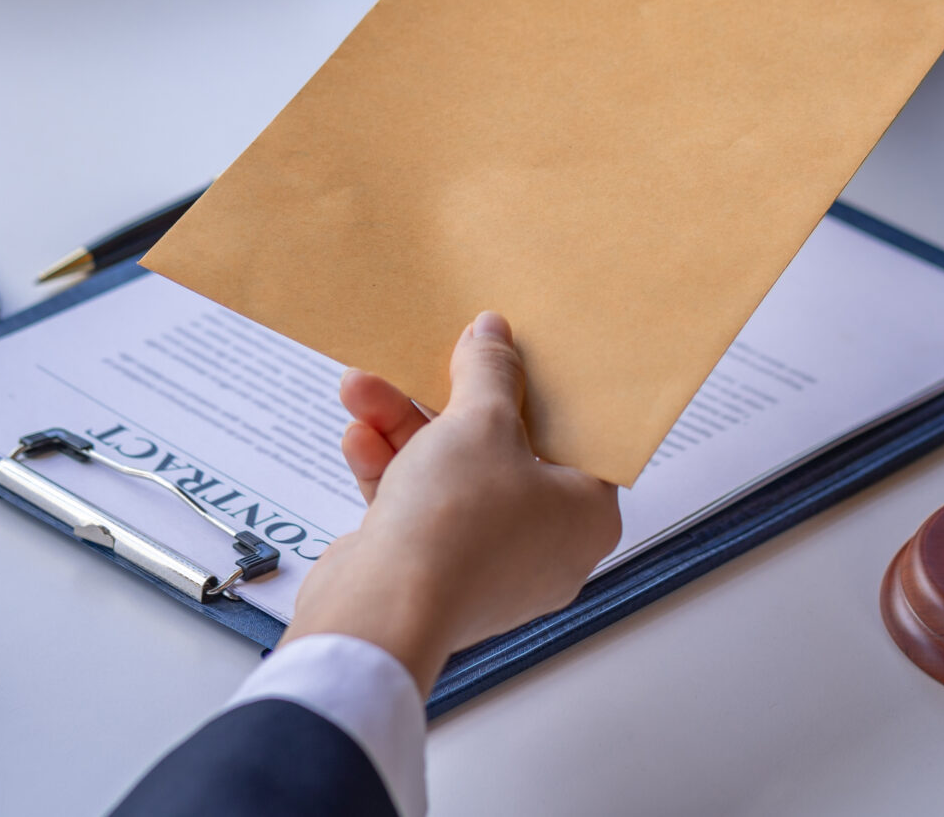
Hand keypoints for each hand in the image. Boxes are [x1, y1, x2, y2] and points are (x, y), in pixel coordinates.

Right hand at [285, 313, 620, 695]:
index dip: (543, 392)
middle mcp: (544, 546)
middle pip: (502, 451)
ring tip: (362, 388)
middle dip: (449, 404)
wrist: (382, 609)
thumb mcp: (480, 421)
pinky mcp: (434, 574)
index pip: (578, 440)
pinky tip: (358, 436)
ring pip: (449, 476)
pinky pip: (418, 507)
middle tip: (435, 361)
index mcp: (585, 516)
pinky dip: (389, 469)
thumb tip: (492, 336)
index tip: (516, 357)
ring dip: (403, 428)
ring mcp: (487, 564)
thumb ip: (489, 372)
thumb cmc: (457, 524)